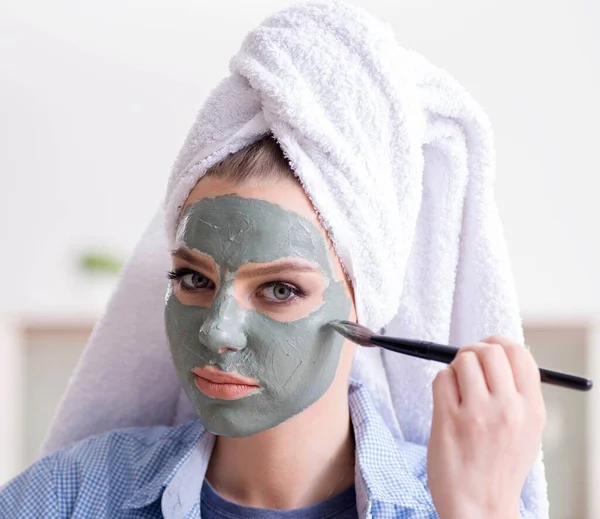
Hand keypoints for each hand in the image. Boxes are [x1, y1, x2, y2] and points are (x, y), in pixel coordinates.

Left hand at [427, 335, 545, 518]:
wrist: (480, 507)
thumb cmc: (499, 466)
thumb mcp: (526, 430)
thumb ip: (517, 393)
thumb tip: (497, 353)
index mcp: (532, 408)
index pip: (519, 354)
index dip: (499, 343)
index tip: (488, 348)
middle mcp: (508, 408)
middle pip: (489, 351)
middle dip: (473, 351)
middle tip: (466, 364)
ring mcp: (478, 413)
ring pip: (462, 361)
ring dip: (455, 368)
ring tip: (457, 390)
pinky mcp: (449, 420)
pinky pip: (441, 378)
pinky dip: (442, 383)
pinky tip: (447, 402)